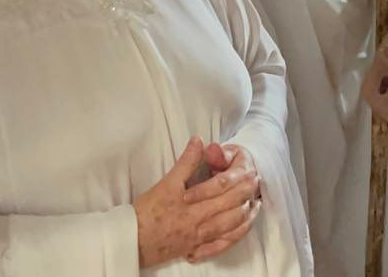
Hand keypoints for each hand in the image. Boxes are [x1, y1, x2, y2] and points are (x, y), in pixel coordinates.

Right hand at [135, 137, 261, 267]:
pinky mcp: (196, 248)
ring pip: (232, 227)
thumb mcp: (166, 183)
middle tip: (256, 183)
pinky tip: (241, 229)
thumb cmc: (146, 212)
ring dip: (246, 215)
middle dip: (248, 194)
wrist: (130, 241)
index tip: (248, 168)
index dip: (239, 177)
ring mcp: (200, 238)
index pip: (225, 188)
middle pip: (233, 208)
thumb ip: (186, 162)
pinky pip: (222, 245)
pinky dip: (235, 237)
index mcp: (195, 204)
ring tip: (254, 204)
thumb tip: (198, 141)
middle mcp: (201, 222)